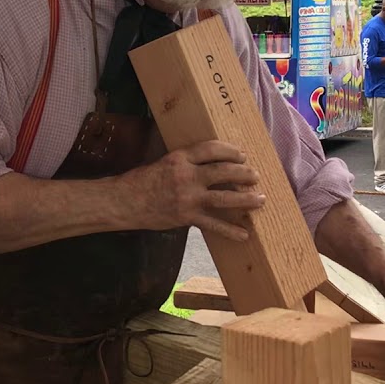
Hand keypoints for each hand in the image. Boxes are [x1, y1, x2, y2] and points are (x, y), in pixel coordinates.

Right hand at [120, 140, 264, 240]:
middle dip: (244, 173)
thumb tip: (212, 164)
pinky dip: (231, 231)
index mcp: (180, 158)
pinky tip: (244, 234)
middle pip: (223, 171)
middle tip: (255, 176)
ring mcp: (188, 197)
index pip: (212, 149)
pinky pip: (214, 225)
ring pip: (224, 197)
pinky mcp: (187, 217)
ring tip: (260, 200)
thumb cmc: (142, 180)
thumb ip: (187, 162)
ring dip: (246, 199)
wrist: (124, 202)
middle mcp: (187, 175)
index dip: (231, 151)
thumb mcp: (164, 162)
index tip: (242, 155)